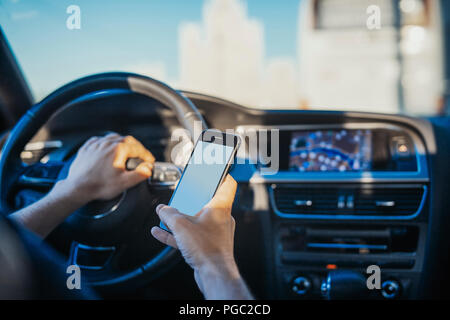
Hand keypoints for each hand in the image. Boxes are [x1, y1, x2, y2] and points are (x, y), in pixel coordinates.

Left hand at [57, 133, 154, 203]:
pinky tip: (108, 148)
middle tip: (140, 155)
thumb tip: (148, 167)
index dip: (146, 155)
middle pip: (127, 140)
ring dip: (122, 142)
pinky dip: (107, 142)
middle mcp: (107, 143)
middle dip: (136, 147)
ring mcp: (96, 144)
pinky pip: (99, 140)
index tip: (149, 161)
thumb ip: (140, 174)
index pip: (138, 149)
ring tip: (126, 150)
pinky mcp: (87, 148)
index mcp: (118, 149)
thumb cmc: (99, 186)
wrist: (77, 188)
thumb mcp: (125, 182)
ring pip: (113, 137)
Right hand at [151, 175, 251, 298]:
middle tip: (182, 194)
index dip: (220, 174)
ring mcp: (215, 232)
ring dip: (181, 217)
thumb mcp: (181, 225)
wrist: (214, 275)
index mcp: (220, 206)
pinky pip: (191, 234)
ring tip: (167, 215)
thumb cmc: (207, 249)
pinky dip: (177, 233)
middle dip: (192, 198)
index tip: (212, 169)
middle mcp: (221, 218)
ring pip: (197, 218)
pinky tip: (161, 232)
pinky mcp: (208, 245)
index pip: (227, 183)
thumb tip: (162, 209)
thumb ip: (169, 214)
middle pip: (207, 201)